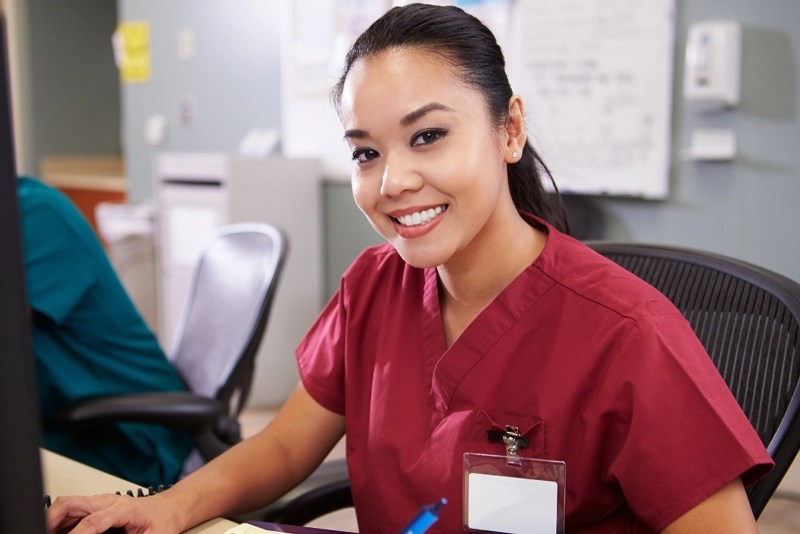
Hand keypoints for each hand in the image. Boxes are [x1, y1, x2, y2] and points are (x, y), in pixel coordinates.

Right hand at [47, 493, 180, 533]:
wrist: (169, 509)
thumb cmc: (162, 523)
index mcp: (123, 509)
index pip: (92, 521)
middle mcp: (108, 501)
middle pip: (70, 503)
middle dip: (51, 520)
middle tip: (42, 533)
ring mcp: (101, 502)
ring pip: (67, 505)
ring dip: (53, 521)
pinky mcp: (97, 506)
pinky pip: (73, 511)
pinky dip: (60, 522)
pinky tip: (60, 533)